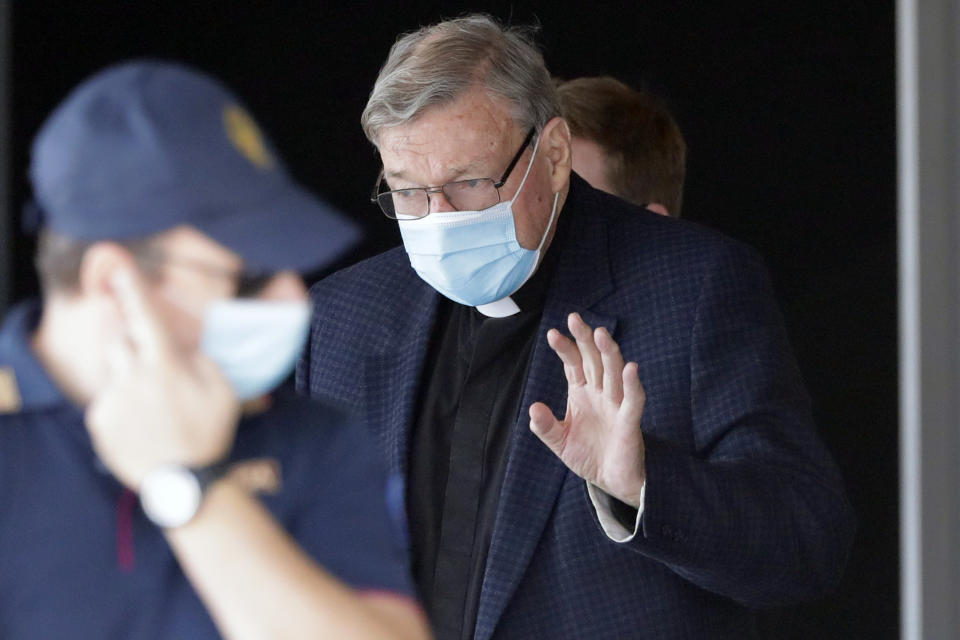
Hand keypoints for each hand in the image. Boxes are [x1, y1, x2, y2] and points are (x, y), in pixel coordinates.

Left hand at [85, 268, 239, 489]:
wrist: (183, 482)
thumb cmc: (209, 432)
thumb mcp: (223, 390)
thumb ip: (201, 360)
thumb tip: (181, 347)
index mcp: (165, 367)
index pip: (145, 318)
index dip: (132, 290)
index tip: (119, 268)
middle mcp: (132, 379)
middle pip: (118, 337)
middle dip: (122, 327)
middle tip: (132, 330)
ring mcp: (112, 400)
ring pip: (112, 368)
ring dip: (128, 369)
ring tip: (152, 393)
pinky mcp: (99, 421)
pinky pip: (107, 397)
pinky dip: (122, 399)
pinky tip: (143, 419)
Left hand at [529, 312, 646, 506]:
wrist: (612, 481)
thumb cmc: (588, 455)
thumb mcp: (559, 442)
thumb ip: (546, 427)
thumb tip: (533, 408)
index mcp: (582, 393)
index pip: (574, 364)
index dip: (565, 349)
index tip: (552, 334)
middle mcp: (601, 393)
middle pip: (594, 360)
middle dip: (585, 339)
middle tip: (574, 318)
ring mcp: (616, 405)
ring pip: (614, 373)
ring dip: (608, 353)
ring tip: (600, 333)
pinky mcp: (630, 421)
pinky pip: (633, 400)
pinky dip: (633, 385)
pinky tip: (630, 368)